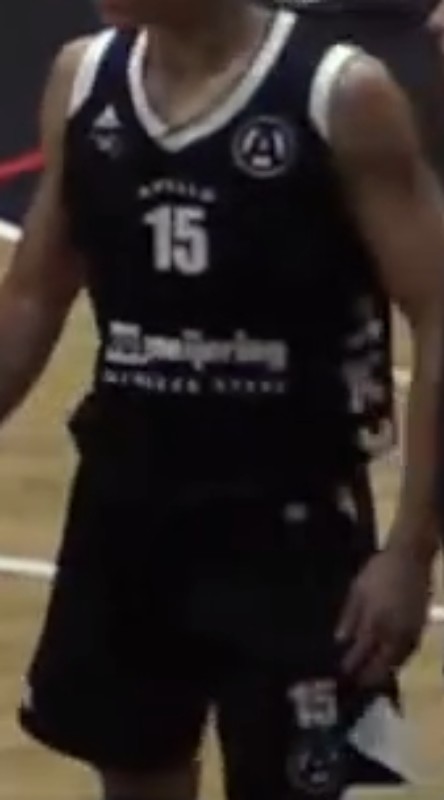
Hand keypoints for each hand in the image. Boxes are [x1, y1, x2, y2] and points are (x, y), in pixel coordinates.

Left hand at [335, 546, 431, 685]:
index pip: (362, 651)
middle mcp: (394, 632)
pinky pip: (409, 651)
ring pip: (398, 661)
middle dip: (370, 676)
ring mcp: (410, 631)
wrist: (411, 558)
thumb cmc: (379, 570)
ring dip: (386, 672)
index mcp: (375, 621)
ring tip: (373, 678)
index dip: (352, 664)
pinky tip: (391, 660)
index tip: (343, 674)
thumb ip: (349, 616)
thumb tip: (340, 639)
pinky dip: (399, 660)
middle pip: (382, 663)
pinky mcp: (420, 627)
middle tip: (359, 684)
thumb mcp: (358, 589)